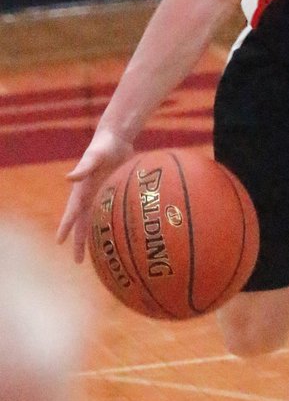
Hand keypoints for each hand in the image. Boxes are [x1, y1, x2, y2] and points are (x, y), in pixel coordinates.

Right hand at [56, 128, 133, 262]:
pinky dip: (109, 226)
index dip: (66, 228)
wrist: (115, 139)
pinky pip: (109, 213)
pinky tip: (116, 237)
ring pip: (95, 222)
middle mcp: (88, 196)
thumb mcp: (94, 156)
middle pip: (82, 224)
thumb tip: (68, 178)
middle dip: (79, 242)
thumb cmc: (104, 146)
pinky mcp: (110, 193)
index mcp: (81, 190)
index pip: (72, 213)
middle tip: (77, 262)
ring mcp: (99, 195)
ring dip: (94, 238)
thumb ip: (83, 167)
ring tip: (95, 257)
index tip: (59, 242)